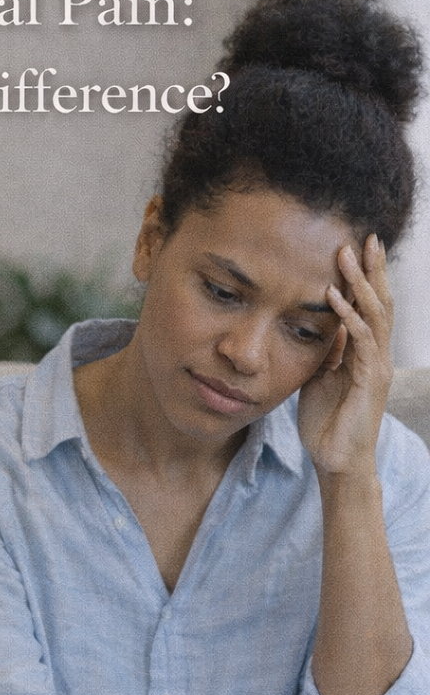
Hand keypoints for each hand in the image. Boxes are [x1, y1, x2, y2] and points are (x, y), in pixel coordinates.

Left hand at [297, 234, 392, 473]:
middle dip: (372, 269)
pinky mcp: (370, 380)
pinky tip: (333, 297)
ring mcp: (376, 366)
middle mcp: (377, 354)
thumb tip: (313, 323)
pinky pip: (361, 341)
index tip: (354, 247)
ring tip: (347, 256)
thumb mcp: (318, 375)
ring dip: (360, 283)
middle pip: (380, 302)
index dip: (364, 277)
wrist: (335, 458)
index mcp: (365, 351)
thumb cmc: (326, 420)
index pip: (369, 306)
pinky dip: (348, 316)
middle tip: (364, 236)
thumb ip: (321, 350)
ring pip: (375, 314)